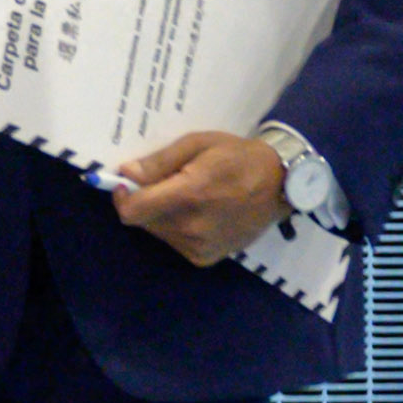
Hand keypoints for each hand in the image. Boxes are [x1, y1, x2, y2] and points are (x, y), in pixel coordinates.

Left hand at [111, 129, 289, 268]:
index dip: (122, 196)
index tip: (127, 183)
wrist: (280, 183)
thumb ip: (159, 162)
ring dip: (161, 215)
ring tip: (188, 196)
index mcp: (190, 194)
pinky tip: (199, 213)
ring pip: (158, 232)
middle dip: (145, 202)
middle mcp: (192, 227)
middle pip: (143, 221)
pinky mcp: (206, 258)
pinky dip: (177, 227)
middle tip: (166, 183)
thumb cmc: (237, 156)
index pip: (133, 211)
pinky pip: (175, 242)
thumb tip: (126, 173)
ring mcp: (200, 246)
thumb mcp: (198, 144)